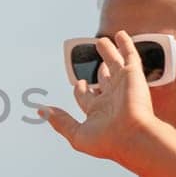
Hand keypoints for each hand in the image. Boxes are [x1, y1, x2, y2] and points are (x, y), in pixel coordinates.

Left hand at [37, 30, 161, 163]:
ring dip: (108, 52)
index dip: (81, 89)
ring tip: (101, 41)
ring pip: (114, 64)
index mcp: (98, 111)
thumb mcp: (76, 134)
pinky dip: (125, 44)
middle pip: (103, 79)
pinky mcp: (133, 74)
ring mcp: (123, 85)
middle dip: (100, 72)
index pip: (87, 96)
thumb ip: (60, 121)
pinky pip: (129, 55)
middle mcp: (112, 97)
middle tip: (96, 65)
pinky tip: (120, 35)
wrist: (133, 137)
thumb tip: (42, 111)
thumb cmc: (107, 141)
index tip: (79, 84)